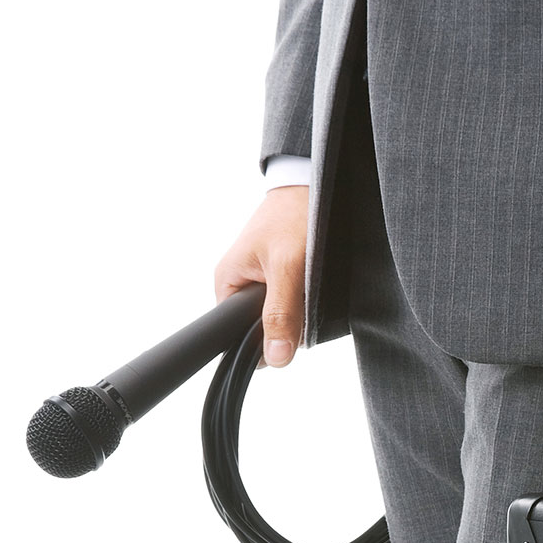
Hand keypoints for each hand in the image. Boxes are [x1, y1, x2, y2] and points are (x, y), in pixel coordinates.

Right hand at [214, 185, 308, 367]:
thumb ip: (281, 313)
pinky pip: (294, 302)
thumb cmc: (294, 216)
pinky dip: (308, 298)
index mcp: (227, 283)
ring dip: (302, 310)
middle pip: (265, 328)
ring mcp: (261, 281)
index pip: (238, 337)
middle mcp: (240, 285)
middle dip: (289, 324)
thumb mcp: (288, 268)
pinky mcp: (281, 276)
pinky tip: (316, 282)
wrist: (313, 184)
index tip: (290, 330)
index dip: (266, 342)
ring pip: (283, 316)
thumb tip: (275, 359)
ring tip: (311, 283)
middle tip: (306, 297)